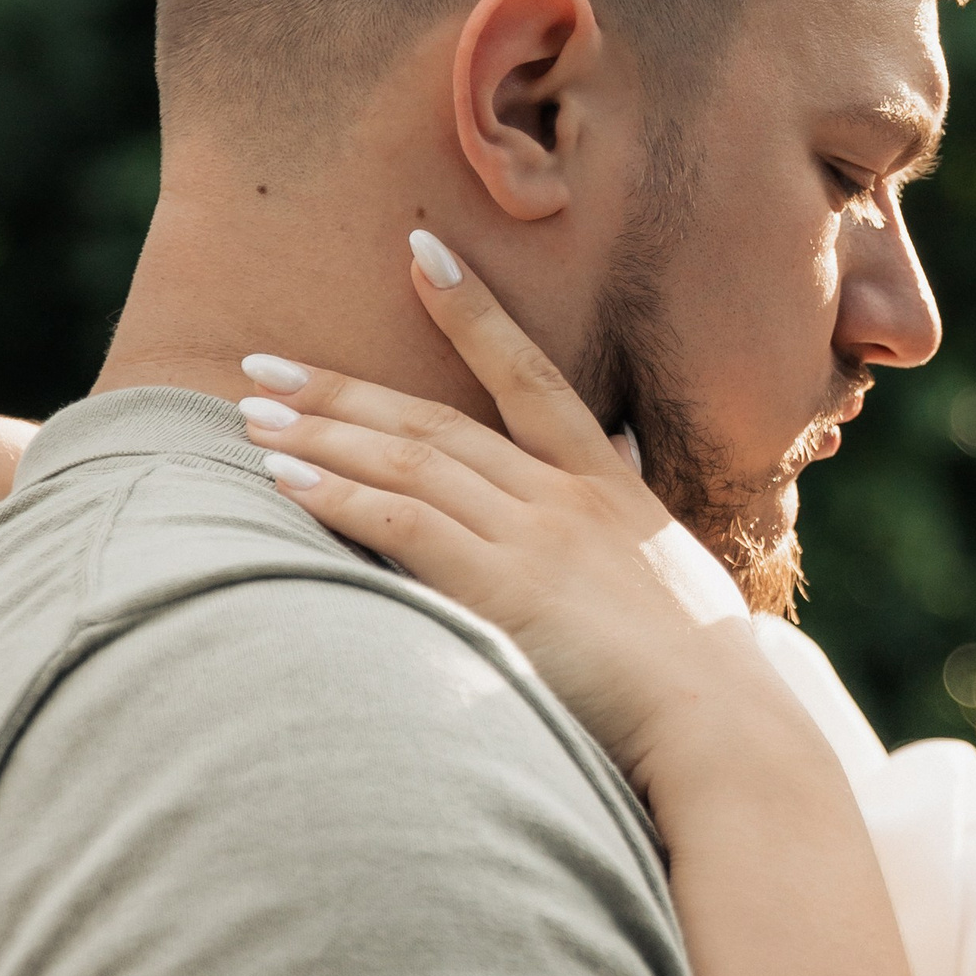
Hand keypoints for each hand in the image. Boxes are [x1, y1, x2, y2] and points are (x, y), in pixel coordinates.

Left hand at [239, 242, 768, 807]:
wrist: (725, 722)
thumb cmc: (706, 679)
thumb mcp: (672, 581)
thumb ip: (628, 538)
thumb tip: (615, 495)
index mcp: (611, 489)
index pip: (533, 380)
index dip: (475, 313)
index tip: (421, 254)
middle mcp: (565, 499)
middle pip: (437, 424)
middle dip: (345, 390)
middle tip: (265, 365)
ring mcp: (534, 539)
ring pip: (409, 464)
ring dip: (322, 435)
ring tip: (250, 416)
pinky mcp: (504, 591)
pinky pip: (402, 525)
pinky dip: (337, 495)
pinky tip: (282, 478)